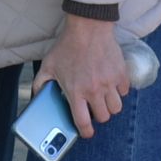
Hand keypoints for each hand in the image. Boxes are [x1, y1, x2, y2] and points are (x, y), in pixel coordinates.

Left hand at [30, 16, 127, 140]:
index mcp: (76, 92)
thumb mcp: (48, 66)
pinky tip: (111, 86)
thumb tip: (35, 97)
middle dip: (98, 117)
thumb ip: (40, 84)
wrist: (88, 28)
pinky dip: (119, 92)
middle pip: (103, 117)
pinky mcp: (121, 74)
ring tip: (103, 100)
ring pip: (116, 108)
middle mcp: (94, 90)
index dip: (85, 132)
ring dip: (109, 107)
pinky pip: (124, 92)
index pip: (83, 122)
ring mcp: (110, 83)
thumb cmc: (67, 47)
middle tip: (93, 110)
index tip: (86, 132)